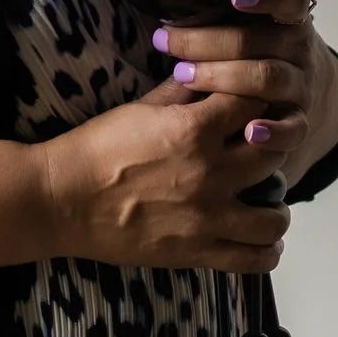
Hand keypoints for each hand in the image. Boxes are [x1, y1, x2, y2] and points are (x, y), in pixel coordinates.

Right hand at [34, 77, 294, 274]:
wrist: (59, 200)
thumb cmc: (94, 150)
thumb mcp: (139, 108)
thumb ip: (181, 94)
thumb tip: (209, 77)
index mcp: (195, 129)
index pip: (256, 102)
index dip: (261, 101)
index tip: (257, 106)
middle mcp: (211, 172)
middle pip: (276, 153)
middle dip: (275, 149)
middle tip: (265, 153)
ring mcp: (207, 217)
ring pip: (276, 216)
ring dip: (278, 207)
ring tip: (268, 204)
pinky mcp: (196, 252)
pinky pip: (252, 259)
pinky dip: (267, 250)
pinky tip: (262, 241)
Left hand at [152, 0, 337, 185]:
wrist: (306, 89)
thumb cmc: (262, 50)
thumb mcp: (255, 23)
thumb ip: (226, 13)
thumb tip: (170, 3)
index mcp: (290, 18)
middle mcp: (298, 49)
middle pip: (259, 40)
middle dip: (209, 41)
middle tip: (169, 41)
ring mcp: (300, 86)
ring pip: (268, 78)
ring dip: (224, 77)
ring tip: (185, 77)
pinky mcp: (300, 121)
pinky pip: (292, 128)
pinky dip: (272, 131)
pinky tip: (249, 132)